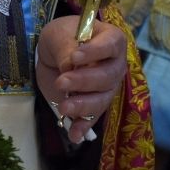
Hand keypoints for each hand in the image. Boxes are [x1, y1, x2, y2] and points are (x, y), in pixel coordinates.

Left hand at [36, 16, 127, 142]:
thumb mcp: (59, 34)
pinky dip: (83, 127)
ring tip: (64, 108)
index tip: (74, 56)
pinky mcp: (95, 104)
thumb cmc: (63, 36)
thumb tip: (69, 65)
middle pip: (107, 76)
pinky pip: (93, 118)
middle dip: (84, 81)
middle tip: (61, 82)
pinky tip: (74, 135)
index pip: (110, 46)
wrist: (54, 53)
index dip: (95, 52)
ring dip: (83, 106)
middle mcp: (115, 65)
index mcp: (112, 40)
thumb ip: (66, 47)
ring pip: (102, 99)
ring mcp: (108, 87)